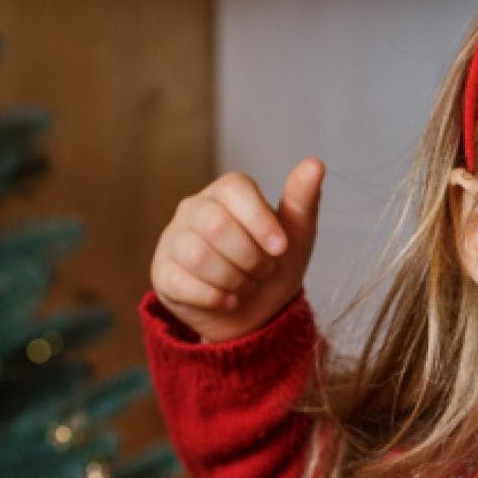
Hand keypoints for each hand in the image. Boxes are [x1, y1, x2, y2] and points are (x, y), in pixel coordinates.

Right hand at [150, 157, 323, 342]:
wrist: (254, 314)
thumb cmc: (272, 266)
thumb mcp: (297, 236)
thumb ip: (302, 200)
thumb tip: (315, 163)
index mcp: (227, 192)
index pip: (236, 189)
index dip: (261, 221)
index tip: (281, 248)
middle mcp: (194, 208)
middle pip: (217, 224)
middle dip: (250, 258)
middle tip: (264, 272)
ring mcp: (173, 239)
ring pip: (198, 256)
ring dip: (235, 280)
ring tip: (246, 286)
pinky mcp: (162, 272)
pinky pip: (183, 284)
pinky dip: (216, 299)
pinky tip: (228, 300)